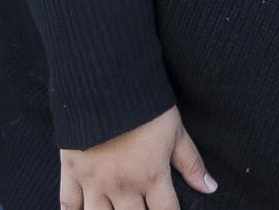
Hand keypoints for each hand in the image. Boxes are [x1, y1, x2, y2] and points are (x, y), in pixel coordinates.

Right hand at [60, 107, 215, 209]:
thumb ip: (191, 163)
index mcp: (150, 176)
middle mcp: (123, 185)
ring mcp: (94, 181)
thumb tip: (210, 188)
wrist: (106, 81)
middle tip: (140, 209)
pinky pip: (68, 203)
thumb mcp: (176, 132)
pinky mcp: (71, 172)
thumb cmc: (146, 105)